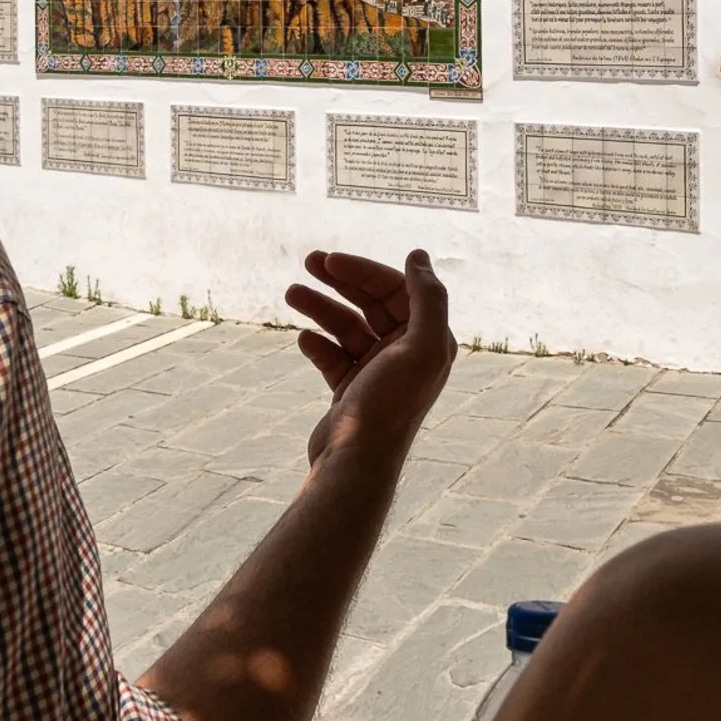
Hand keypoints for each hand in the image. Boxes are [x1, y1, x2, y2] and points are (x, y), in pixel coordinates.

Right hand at [285, 249, 454, 470]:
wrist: (356, 464)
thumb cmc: (389, 406)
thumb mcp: (420, 348)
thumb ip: (428, 299)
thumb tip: (418, 255)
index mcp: (428, 341)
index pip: (397, 290)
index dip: (365, 270)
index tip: (331, 260)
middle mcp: (407, 354)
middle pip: (372, 302)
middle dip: (341, 280)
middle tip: (309, 260)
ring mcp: (377, 372)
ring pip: (348, 326)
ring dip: (320, 307)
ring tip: (291, 293)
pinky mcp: (351, 390)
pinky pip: (334, 355)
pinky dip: (319, 343)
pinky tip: (304, 338)